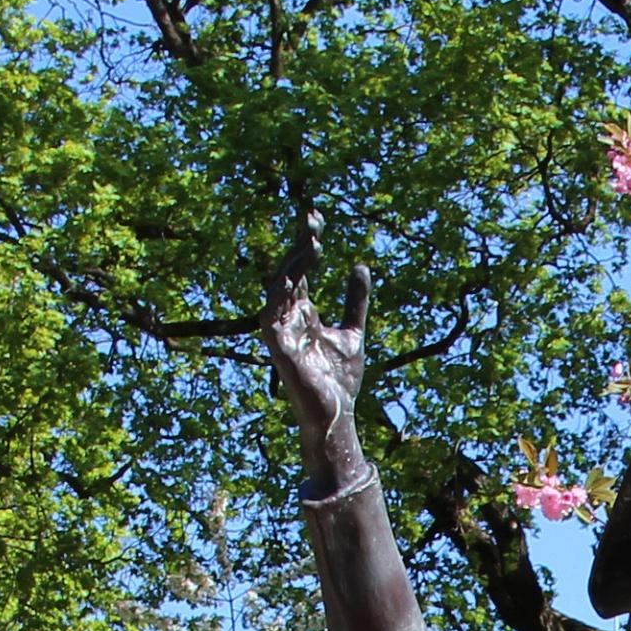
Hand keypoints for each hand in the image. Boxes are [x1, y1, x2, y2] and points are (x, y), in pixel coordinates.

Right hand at [263, 229, 370, 456]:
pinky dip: (280, 294)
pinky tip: (294, 275)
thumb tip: (359, 265)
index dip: (306, 243)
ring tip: (311, 243)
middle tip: (312, 221)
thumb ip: (354, 301)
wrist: (337, 412)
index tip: (316, 217)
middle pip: (288, 271)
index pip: (300, 269)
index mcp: (302, 312)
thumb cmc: (340, 379)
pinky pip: (271, 314)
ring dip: (293, 263)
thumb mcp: (353, 331)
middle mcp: (287, 316)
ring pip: (278, 287)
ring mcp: (280, 329)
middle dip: (299, 245)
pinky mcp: (276, 346)